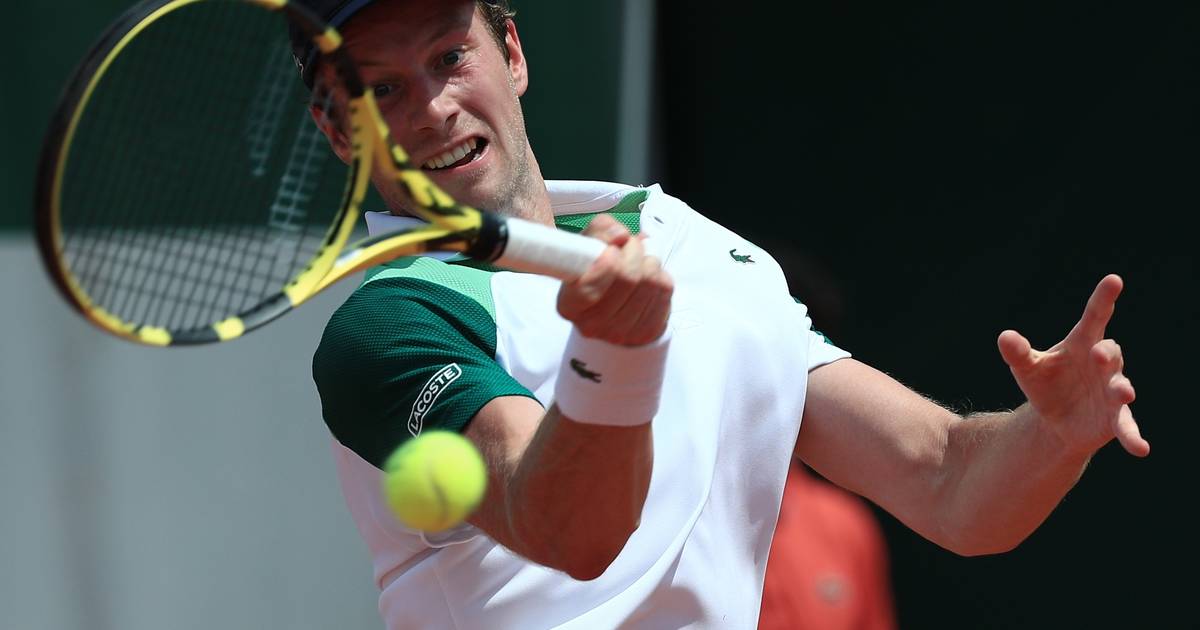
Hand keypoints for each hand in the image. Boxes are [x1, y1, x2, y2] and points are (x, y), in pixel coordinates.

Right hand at [557, 215, 673, 345]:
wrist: (611, 301)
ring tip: (641, 261)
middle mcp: (592, 325)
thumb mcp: (589, 243)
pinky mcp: (645, 333)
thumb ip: (601, 230)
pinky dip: (661, 278)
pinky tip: (650, 279)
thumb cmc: (596, 270)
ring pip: (651, 284)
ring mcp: (620, 333)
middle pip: (628, 279)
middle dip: (635, 253)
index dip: (608, 260)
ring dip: (650, 263)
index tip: (612, 249)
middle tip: (632, 246)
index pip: (591, 286)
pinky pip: (665, 294)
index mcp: (569, 305)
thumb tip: (620, 235)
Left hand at [998, 274, 1148, 457]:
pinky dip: (1133, 436)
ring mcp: (1112, 391)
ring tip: (1123, 393)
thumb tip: (1004, 337)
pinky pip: (1127, 426)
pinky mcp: (1115, 418)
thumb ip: (1018, 353)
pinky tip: (1141, 449)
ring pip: (1121, 387)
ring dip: (1123, 390)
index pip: (1094, 317)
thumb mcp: (1028, 368)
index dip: (1103, 299)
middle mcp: (1103, 364)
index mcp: (1082, 344)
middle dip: (1107, 353)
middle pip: (1110, 353)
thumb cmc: (1045, 383)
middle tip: (1098, 353)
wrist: (1054, 419)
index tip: (1114, 280)